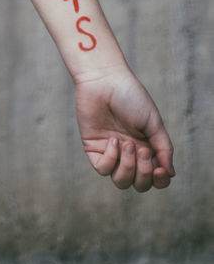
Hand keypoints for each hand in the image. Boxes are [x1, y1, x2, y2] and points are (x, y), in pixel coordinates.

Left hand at [74, 66, 174, 191]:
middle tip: (142, 150)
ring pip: (121, 181)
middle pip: (139, 184)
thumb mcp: (153, 122)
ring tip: (127, 144)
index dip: (160, 181)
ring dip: (127, 167)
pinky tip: (113, 141)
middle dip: (144, 173)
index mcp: (147, 148)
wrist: (104, 80)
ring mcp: (111, 152)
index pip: (156, 178)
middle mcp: (129, 154)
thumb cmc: (131, 97)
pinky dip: (111, 159)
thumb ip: (163, 148)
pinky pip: (103, 169)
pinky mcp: (93, 148)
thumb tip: (170, 173)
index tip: (160, 169)